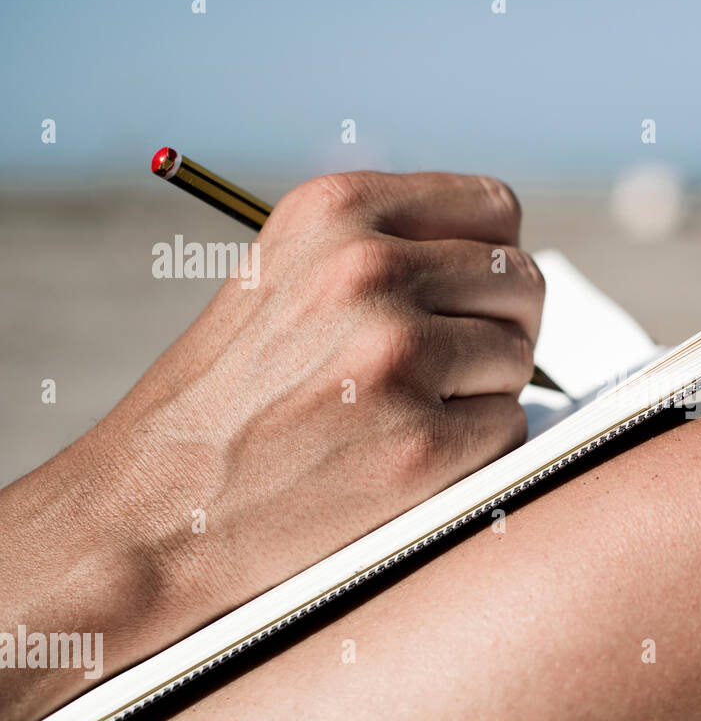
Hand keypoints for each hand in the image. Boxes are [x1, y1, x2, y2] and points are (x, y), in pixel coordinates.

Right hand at [0, 171, 542, 720]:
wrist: (157, 511)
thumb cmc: (229, 398)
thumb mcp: (288, 275)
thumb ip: (388, 247)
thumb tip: (504, 263)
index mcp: (337, 211)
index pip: (497, 208)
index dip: (492, 261)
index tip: (466, 301)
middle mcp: (369, 270)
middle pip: (523, 284)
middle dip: (498, 329)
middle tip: (444, 370)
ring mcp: (396, 357)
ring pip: (521, 359)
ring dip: (484, 393)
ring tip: (407, 415)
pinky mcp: (420, 444)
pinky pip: (510, 429)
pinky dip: (477, 450)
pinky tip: (407, 458)